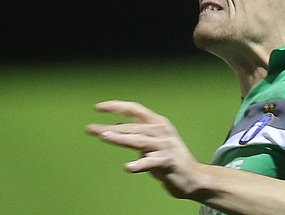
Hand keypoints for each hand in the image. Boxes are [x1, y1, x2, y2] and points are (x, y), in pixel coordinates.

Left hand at [86, 100, 202, 198]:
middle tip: (90, 129)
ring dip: (121, 138)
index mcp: (157, 123)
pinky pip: (151, 162)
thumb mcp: (152, 143)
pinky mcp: (168, 161)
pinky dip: (139, 164)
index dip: (116, 106)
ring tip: (104, 137)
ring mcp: (166, 145)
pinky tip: (128, 167)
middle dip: (109, 128)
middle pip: (132, 127)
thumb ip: (136, 135)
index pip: (134, 110)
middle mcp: (162, 131)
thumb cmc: (169, 159)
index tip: (98, 108)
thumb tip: (113, 128)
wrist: (193, 177)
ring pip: (139, 140)